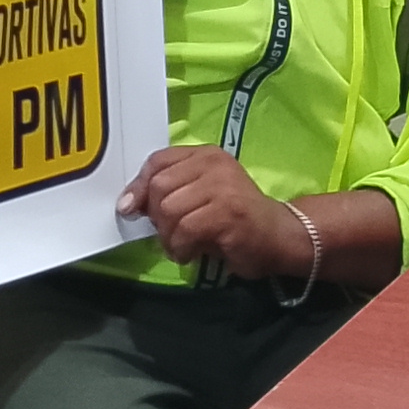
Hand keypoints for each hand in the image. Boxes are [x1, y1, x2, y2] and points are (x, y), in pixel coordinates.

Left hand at [119, 146, 302, 276]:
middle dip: (156, 216)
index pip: (158, 160)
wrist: (279, 236)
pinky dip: (181, 248)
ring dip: (168, 237)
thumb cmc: (236, 219)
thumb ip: (170, 192)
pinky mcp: (229, 212)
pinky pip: (185, 230)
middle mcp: (214, 164)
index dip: (138, 186)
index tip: (131, 208)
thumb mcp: (200, 197)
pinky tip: (191, 254)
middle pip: (160, 186)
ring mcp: (223, 187)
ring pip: (170, 210)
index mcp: (206, 155)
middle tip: (170, 233)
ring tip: (181, 246)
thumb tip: (128, 204)